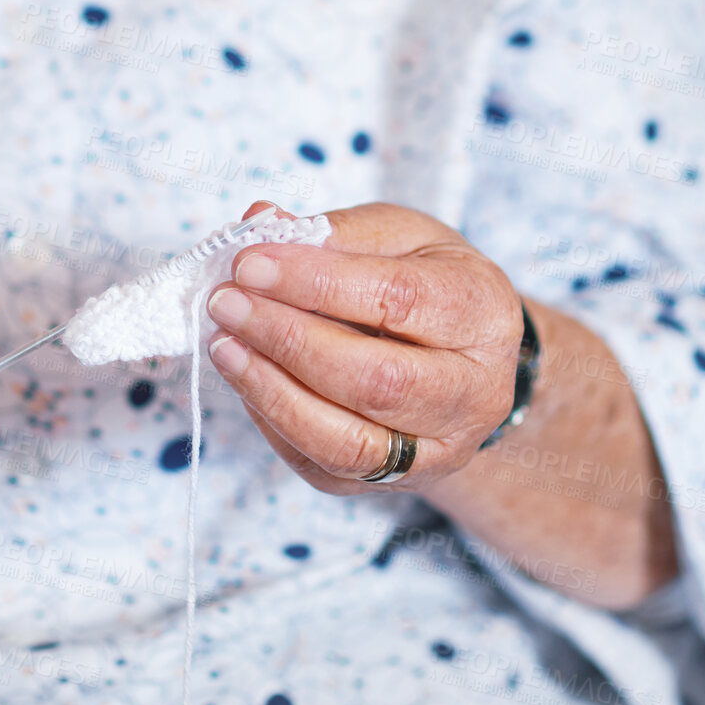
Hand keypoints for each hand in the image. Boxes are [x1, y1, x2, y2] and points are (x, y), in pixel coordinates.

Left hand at [204, 201, 522, 493]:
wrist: (466, 358)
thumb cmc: (427, 282)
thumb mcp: (399, 236)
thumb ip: (333, 231)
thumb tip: (259, 222)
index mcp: (481, 312)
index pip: (397, 299)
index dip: (314, 281)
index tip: (249, 263)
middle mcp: (474, 392)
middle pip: (376, 380)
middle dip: (287, 339)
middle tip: (225, 303)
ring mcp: (438, 449)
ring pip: (348, 441)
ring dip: (270, 390)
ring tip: (222, 345)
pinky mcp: (395, 482)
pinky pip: (323, 466)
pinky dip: (273, 422)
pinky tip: (244, 378)